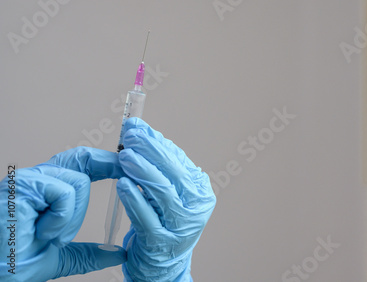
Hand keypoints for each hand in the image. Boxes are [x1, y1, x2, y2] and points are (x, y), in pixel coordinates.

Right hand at [0, 147, 125, 281]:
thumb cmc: (12, 264)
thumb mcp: (60, 258)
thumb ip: (87, 254)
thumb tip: (117, 254)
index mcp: (45, 191)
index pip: (81, 165)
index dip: (106, 163)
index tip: (127, 166)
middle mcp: (36, 180)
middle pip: (81, 158)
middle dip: (108, 164)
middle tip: (126, 171)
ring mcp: (28, 181)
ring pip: (78, 181)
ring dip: (74, 215)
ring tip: (51, 236)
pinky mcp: (22, 187)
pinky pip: (63, 193)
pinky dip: (61, 218)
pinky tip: (42, 232)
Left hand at [116, 118, 215, 281]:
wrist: (161, 266)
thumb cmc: (162, 223)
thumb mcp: (165, 192)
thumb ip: (157, 164)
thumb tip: (141, 130)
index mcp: (199, 190)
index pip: (178, 159)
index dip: (156, 141)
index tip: (136, 127)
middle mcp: (196, 207)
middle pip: (174, 173)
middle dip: (150, 151)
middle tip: (130, 136)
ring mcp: (181, 226)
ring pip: (162, 192)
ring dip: (142, 171)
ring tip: (124, 156)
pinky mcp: (161, 243)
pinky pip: (146, 217)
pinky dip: (134, 199)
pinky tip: (122, 186)